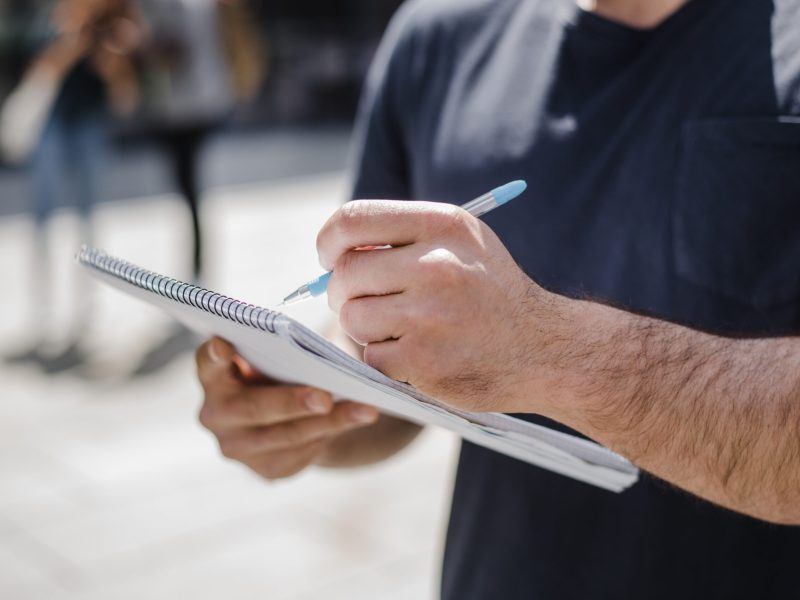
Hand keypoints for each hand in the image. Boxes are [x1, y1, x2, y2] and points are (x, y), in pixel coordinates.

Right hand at [196, 337, 379, 478]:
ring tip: (364, 410)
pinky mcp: (265, 469)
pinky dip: (331, 434)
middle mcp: (216, 414)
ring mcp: (237, 447)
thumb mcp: (277, 356)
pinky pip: (301, 454)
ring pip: (285, 436)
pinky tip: (356, 420)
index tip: (223, 345)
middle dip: (291, 402)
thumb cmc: (281, 370)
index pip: (207, 363)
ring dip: (328, 422)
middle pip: (253, 409)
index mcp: (214, 376)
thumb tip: (321, 353)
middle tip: (324, 397)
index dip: (214, 355)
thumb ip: (282, 350)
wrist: (290, 414)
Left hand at [316, 200, 569, 413]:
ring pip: (352, 317)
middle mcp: (437, 265)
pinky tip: (417, 355)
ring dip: (365, 328)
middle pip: (346, 274)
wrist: (545, 349)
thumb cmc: (491, 293)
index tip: (329, 258)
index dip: (328, 242)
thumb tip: (332, 254)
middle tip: (362, 303)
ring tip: (400, 330)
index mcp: (444, 225)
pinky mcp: (424, 361)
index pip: (352, 220)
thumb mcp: (463, 243)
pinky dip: (385, 360)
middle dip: (343, 292)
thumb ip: (403, 236)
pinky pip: (370, 356)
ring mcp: (430, 315)